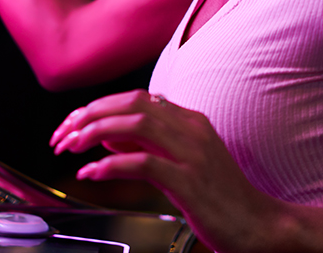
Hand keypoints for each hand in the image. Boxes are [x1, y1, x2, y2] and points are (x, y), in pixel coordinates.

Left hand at [50, 90, 282, 252]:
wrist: (259, 225)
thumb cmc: (221, 199)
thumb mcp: (181, 164)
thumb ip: (147, 147)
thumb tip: (108, 138)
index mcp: (189, 121)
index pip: (135, 98)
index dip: (98, 107)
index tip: (72, 123)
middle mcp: (190, 129)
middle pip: (131, 103)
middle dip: (89, 114)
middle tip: (62, 133)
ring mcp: (191, 153)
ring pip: (135, 123)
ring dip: (94, 132)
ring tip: (71, 146)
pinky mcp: (189, 181)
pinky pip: (143, 163)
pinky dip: (111, 165)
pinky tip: (91, 173)